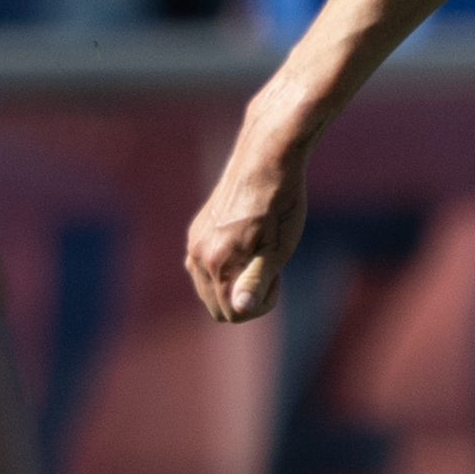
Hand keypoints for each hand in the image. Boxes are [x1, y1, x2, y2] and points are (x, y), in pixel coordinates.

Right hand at [185, 114, 310, 323]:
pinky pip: (206, 265)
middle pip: (216, 305)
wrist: (267, 160)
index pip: (232, 313)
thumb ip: (254, 283)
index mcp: (215, 263)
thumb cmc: (279, 206)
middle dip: (245, 297)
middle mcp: (197, 254)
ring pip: (209, 286)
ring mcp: (195, 241)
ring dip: (235, 283)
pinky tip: (249, 244)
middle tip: (270, 268)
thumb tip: (239, 309)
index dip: (260, 304)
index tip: (277, 278)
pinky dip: (227, 267)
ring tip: (261, 254)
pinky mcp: (199, 229)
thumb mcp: (276, 250)